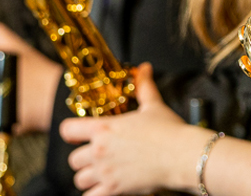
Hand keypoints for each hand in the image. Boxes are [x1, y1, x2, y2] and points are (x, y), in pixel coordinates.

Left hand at [61, 62, 212, 195]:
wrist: (182, 154)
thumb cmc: (169, 130)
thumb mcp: (154, 105)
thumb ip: (143, 86)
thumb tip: (143, 68)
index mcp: (104, 128)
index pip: (67, 130)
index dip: (71, 132)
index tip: (79, 135)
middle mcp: (99, 150)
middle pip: (73, 159)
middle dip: (84, 159)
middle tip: (99, 157)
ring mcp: (105, 172)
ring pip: (79, 180)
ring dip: (89, 177)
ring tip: (103, 174)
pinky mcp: (114, 189)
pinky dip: (95, 195)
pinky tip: (105, 190)